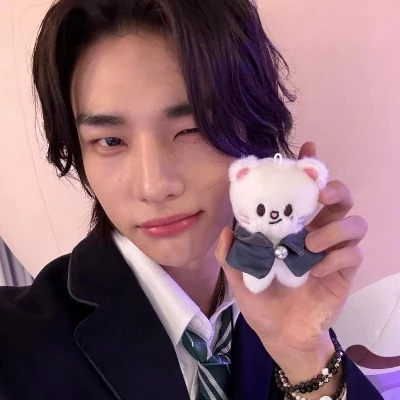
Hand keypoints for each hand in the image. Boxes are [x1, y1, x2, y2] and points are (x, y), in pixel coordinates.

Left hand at [215, 141, 367, 381]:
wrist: (280, 333)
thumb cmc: (261, 299)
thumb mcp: (239, 276)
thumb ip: (231, 255)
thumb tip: (227, 231)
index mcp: (291, 226)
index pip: (305, 191)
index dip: (310, 167)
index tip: (308, 149)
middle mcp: (316, 231)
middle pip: (340, 198)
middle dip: (335, 190)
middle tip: (320, 196)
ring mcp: (333, 251)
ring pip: (355, 223)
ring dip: (334, 228)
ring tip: (308, 245)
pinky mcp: (345, 272)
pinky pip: (353, 254)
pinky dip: (336, 258)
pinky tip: (315, 271)